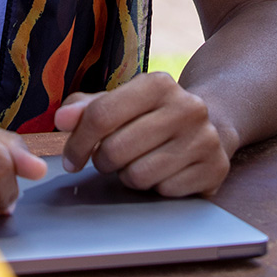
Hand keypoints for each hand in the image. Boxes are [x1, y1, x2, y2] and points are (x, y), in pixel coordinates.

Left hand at [54, 72, 233, 196]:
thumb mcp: (120, 102)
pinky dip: (157, 188)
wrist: (212, 124)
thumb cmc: (151, 115)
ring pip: (139, 176)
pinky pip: (165, 192)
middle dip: (104, 161)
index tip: (70, 159)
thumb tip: (61, 119)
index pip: (101, 115)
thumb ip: (86, 108)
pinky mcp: (215, 169)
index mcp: (158, 84)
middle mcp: (187, 107)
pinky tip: (164, 172)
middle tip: (110, 158)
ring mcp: (205, 139)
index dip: (77, 142)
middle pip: (116, 150)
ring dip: (129, 176)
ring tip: (139, 162)